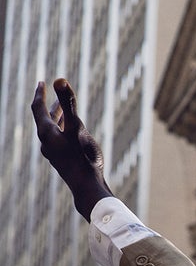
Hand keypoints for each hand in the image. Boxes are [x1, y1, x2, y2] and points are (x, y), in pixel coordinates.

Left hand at [31, 79, 112, 220]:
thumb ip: (68, 103)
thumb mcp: (76, 127)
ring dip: (57, 118)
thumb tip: (59, 79)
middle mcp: (47, 142)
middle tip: (51, 92)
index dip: (40, 94)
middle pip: (44, 119)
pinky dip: (63, 131)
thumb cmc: (82, 157)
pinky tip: (73, 135)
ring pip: (52, 130)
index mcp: (47, 132)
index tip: (42, 82)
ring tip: (64, 111)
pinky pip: (59, 140)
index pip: (38, 108)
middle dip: (49, 105)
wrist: (87, 187)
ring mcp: (54, 152)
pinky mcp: (62, 161)